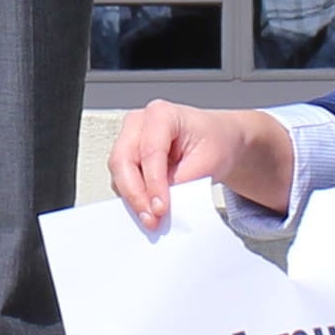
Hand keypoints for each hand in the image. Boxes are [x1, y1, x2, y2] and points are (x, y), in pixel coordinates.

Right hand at [112, 98, 294, 229]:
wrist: (216, 139)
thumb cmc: (214, 142)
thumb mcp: (209, 162)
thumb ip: (184, 182)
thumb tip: (161, 206)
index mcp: (162, 114)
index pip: (150, 152)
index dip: (154, 183)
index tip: (161, 209)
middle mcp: (138, 123)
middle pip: (123, 160)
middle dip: (135, 194)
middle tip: (151, 219)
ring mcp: (129, 138)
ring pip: (119, 172)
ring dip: (132, 198)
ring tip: (151, 219)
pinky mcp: (127, 156)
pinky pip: (121, 179)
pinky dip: (133, 197)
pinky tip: (147, 209)